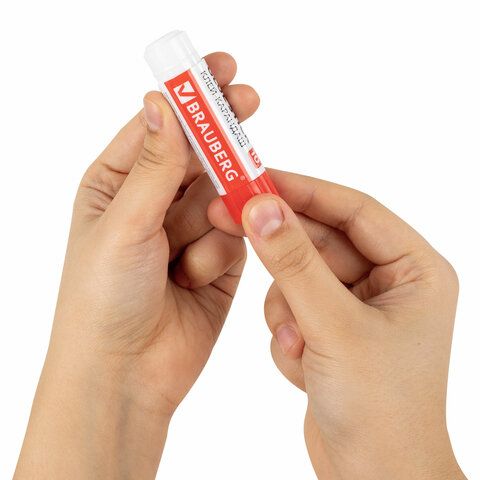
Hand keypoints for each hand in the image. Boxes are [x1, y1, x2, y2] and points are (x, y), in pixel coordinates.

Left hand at [15, 53, 259, 478]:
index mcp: (117, 186)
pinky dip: (225, 245)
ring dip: (218, 209)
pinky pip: (236, 233)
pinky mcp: (218, 262)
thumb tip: (161, 102)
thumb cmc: (102, 298)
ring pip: (222, 194)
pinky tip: (198, 274)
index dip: (191, 98)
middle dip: (222, 135)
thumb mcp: (123, 222)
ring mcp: (187, 233)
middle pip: (198, 154)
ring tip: (190, 251)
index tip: (221, 69)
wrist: (125, 373)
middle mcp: (153, 205)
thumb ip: (154, 165)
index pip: (160, 127)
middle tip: (250, 102)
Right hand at [209, 169, 465, 478]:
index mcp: (413, 270)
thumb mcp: (332, 325)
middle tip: (233, 220)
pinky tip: (304, 368)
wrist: (374, 479)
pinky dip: (287, 332)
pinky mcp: (332, 330)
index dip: (305, 191)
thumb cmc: (380, 409)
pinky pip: (293, 306)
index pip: (354, 209)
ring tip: (297, 344)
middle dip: (282, 247)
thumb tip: (261, 207)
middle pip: (322, 240)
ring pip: (300, 276)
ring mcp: (358, 307)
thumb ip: (294, 262)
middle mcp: (388, 282)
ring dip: (287, 308)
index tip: (258, 179)